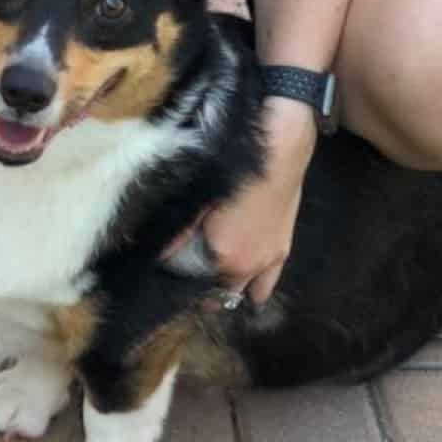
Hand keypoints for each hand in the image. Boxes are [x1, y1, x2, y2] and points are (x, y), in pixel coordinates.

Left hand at [168, 100, 315, 305]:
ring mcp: (266, 263)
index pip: (187, 274)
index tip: (164, 255)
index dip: (173, 265)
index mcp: (222, 255)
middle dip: (198, 280)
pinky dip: (253, 291)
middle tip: (186, 262)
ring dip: (224, 286)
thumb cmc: (236, 167)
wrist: (278, 149)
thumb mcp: (201, 195)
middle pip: (214, 288)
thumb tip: (159, 253)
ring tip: (211, 275)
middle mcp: (246, 268)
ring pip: (239, 291)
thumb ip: (180, 230)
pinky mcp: (282, 251)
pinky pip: (266, 287)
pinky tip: (246, 291)